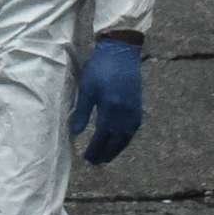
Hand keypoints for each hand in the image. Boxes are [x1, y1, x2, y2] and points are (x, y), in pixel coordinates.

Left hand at [69, 37, 143, 164]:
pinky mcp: (138, 106)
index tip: (87, 158)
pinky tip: (120, 141)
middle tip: (95, 162)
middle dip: (105, 153)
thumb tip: (75, 132)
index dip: (95, 149)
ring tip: (107, 157)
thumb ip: (81, 112)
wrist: (122, 52)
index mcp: (110, 109)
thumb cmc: (101, 68)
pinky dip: (125, 139)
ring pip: (126, 137)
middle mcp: (124, 114)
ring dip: (116, 149)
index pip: (102, 137)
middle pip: (115, 141)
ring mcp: (134, 111)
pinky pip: (132, 130)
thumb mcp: (87, 89)